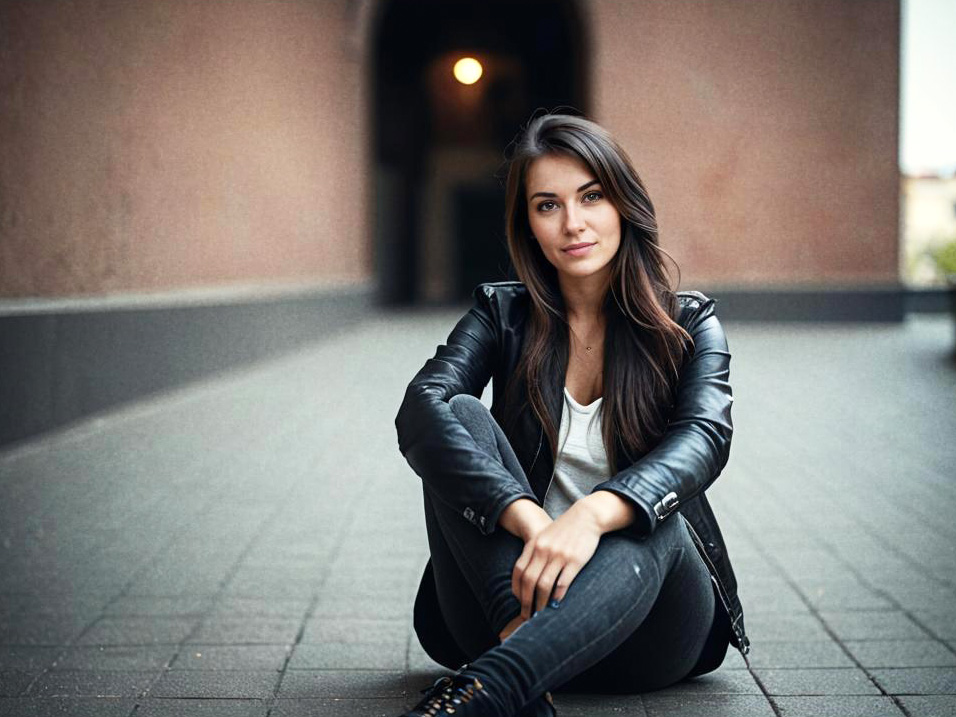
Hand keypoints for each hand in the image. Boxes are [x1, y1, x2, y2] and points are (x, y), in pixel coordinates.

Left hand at [511, 501, 603, 618]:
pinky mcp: (574, 560)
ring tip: (541, 613)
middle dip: (526, 601)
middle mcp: (544, 550)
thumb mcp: (545, 536)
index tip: (518, 601)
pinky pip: (562, 583)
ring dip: (541, 603)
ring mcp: (559, 555)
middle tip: (527, 614)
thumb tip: (526, 576)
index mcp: (534, 544)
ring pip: (544, 585)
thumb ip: (534, 552)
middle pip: (529, 581)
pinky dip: (557, 596)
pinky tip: (556, 603)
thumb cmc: (564, 529)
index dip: (517, 589)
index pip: (519, 571)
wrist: (586, 516)